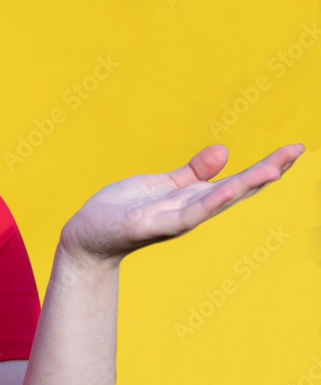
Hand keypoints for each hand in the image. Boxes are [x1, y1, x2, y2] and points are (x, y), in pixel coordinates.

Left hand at [59, 142, 305, 268]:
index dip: (267, 166)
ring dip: (244, 186)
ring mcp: (175, 220)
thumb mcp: (162, 184)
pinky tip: (226, 190)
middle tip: (296, 152)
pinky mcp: (153, 225)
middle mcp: (191, 211)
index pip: (237, 181)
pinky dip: (207, 203)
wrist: (88, 235)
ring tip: (273, 169)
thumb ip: (191, 172)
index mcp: (194, 199)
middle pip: (236, 190)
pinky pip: (185, 214)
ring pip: (216, 202)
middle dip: (266, 172)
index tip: (295, 149)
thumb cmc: (124, 210)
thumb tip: (225, 151)